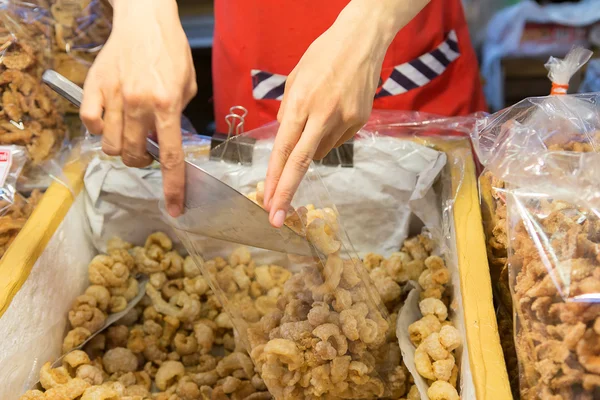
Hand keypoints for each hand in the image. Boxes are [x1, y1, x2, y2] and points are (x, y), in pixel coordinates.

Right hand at [80, 0, 196, 216]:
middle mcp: (139, 104)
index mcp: (167, 105)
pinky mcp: (94, 87)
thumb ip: (178, 116)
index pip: (171, 157)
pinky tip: (110, 120)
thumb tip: (166, 140)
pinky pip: (90, 124)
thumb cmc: (171, 51)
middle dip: (141, 162)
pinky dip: (99, 130)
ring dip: (121, 148)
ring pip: (110, 146)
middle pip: (134, 156)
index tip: (175, 207)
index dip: (173, 187)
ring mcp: (114, 96)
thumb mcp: (188, 86)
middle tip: (147, 151)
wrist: (144, 19)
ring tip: (129, 133)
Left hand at [263, 3, 392, 226]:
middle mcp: (323, 116)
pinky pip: (337, 141)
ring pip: (320, 152)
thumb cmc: (322, 56)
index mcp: (301, 104)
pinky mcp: (360, 122)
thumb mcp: (294, 80)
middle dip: (286, 193)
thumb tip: (286, 139)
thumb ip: (288, 112)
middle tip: (276, 218)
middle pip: (302, 164)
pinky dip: (328, 137)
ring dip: (311, 149)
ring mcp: (345, 121)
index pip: (284, 151)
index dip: (274, 180)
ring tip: (317, 119)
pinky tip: (332, 115)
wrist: (362, 41)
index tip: (267, 202)